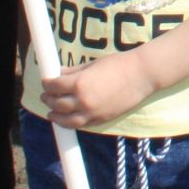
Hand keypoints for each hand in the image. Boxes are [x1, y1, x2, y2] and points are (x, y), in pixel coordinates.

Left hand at [39, 52, 158, 128]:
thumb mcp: (93, 64)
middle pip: (57, 103)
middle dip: (49, 99)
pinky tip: (67, 119)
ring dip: (55, 116)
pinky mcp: (100, 119)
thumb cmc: (119, 64)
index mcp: (79, 83)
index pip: (54, 86)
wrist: (143, 75)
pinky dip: (70, 123)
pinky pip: (80, 125)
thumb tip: (58, 73)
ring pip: (65, 120)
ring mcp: (91, 112)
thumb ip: (74, 71)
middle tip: (46, 95)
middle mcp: (82, 100)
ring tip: (51, 112)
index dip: (47, 84)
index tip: (46, 82)